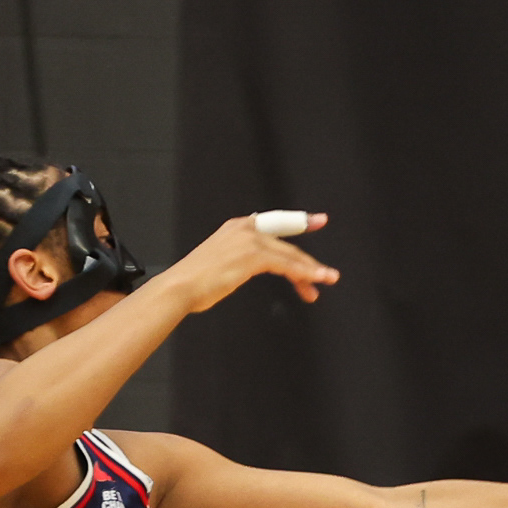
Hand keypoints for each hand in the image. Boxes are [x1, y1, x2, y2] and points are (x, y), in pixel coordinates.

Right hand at [164, 213, 340, 311]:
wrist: (180, 287)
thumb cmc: (195, 282)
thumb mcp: (220, 263)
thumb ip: (239, 259)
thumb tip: (250, 267)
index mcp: (237, 227)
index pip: (275, 223)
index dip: (299, 221)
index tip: (317, 220)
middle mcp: (244, 228)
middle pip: (286, 244)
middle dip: (308, 262)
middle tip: (328, 274)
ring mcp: (249, 240)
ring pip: (289, 255)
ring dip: (311, 270)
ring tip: (326, 281)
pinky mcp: (253, 255)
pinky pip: (286, 264)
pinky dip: (303, 273)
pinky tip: (314, 281)